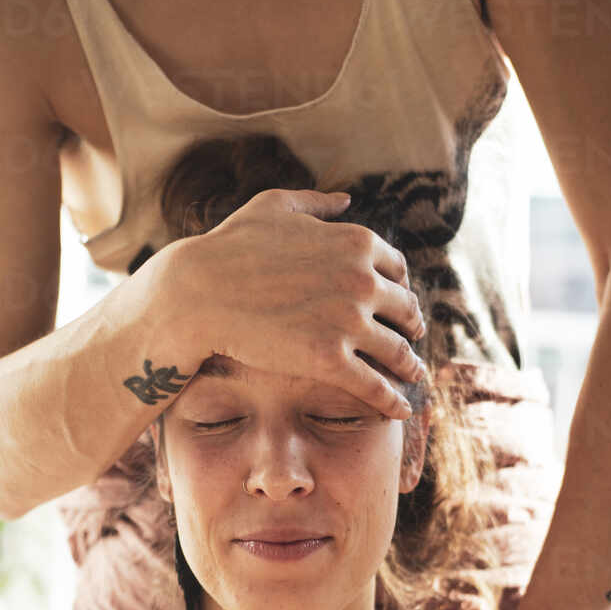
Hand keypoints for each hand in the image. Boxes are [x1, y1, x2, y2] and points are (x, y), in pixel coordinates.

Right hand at [169, 188, 426, 418]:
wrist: (199, 292)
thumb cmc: (228, 247)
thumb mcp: (274, 207)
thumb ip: (315, 202)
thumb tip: (346, 199)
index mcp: (357, 241)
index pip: (398, 270)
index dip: (400, 289)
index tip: (398, 304)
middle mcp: (362, 280)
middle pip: (405, 310)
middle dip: (411, 327)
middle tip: (411, 341)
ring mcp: (348, 321)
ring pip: (396, 351)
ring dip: (409, 366)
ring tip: (411, 376)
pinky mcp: (330, 360)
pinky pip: (374, 386)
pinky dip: (392, 400)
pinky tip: (400, 410)